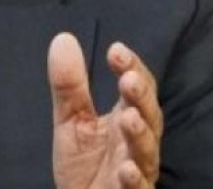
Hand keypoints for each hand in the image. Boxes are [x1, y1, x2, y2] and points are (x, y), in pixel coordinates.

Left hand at [48, 33, 162, 188]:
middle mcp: (136, 142)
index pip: (136, 88)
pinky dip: (134, 179)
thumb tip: (63, 38)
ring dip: (140, 135)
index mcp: (125, 117)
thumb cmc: (84, 164)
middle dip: (140, 97)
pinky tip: (126, 168)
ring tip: (129, 118)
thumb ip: (69, 85)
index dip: (131, 68)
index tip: (116, 50)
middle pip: (148, 116)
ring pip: (146, 152)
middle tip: (129, 79)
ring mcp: (137, 170)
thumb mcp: (70, 119)